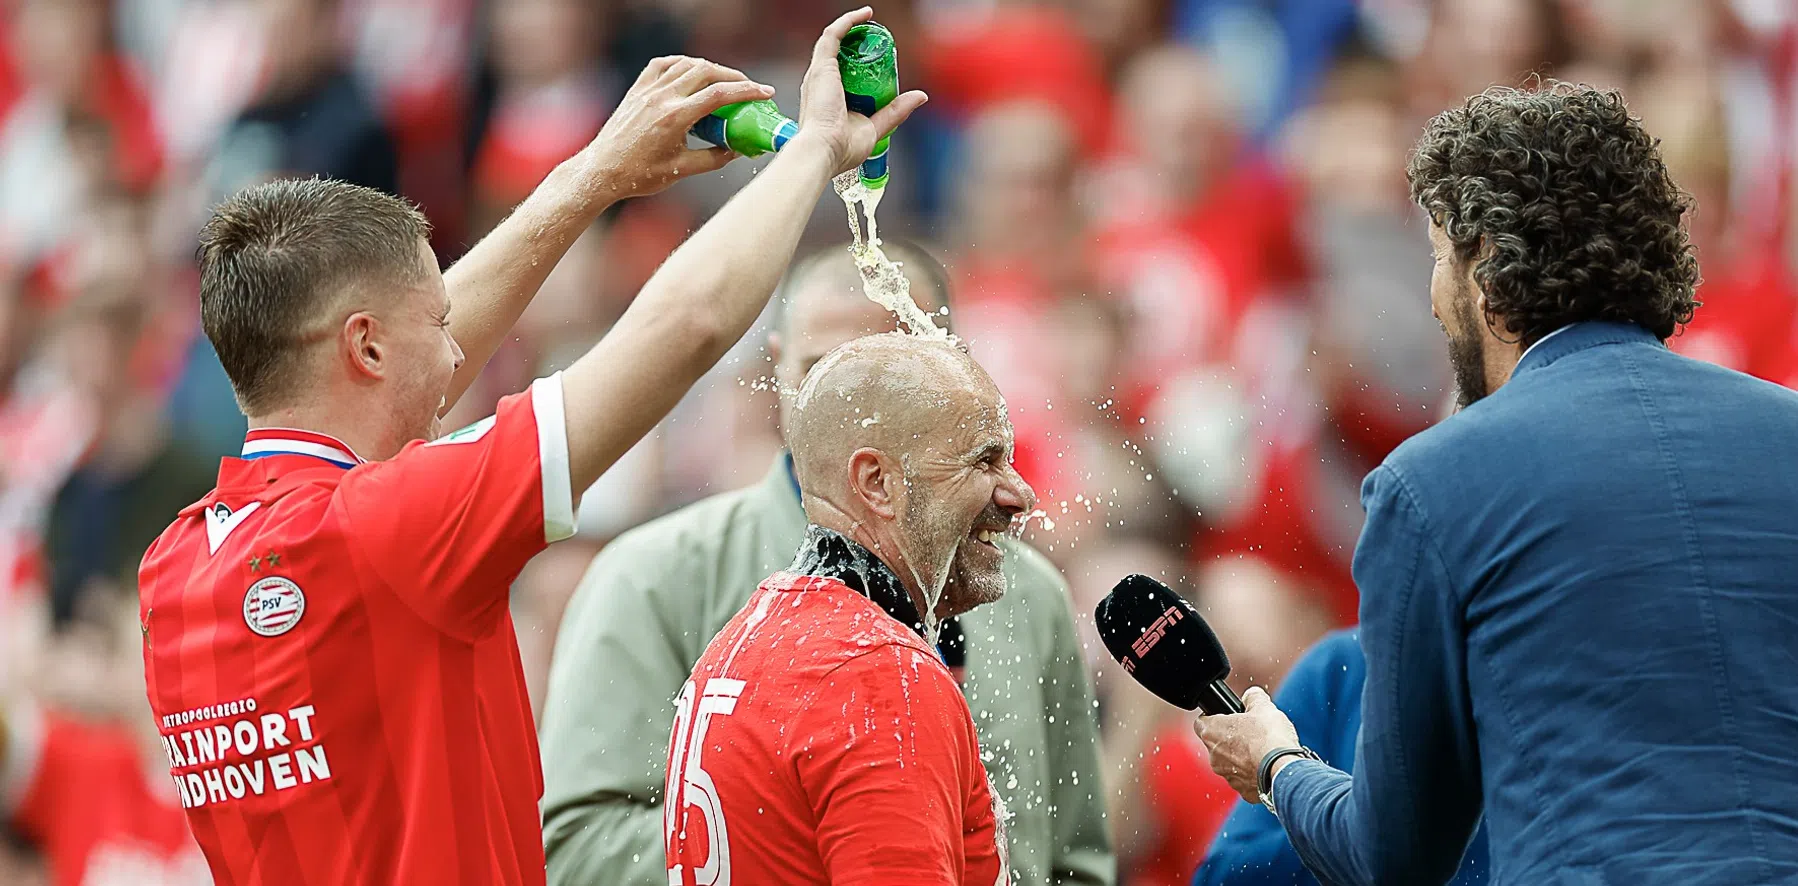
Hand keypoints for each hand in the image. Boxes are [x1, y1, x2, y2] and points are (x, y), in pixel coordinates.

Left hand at [583, 56, 775, 201]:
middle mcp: (662, 98)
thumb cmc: (638, 175)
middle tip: (748, 87)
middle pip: (706, 71)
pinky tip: (691, 72)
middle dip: (733, 76)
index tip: (765, 92)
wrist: (602, 171)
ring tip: (723, 81)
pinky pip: (663, 65)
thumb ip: (713, 158)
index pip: (719, 94)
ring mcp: (648, 90)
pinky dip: (682, 64)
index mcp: (675, 117)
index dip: (747, 91)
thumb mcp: (681, 170)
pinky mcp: (638, 90)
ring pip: (686, 64)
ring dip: (709, 68)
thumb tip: (736, 150)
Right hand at [790, 7, 928, 175]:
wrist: (824, 150)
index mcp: (828, 100)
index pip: (842, 74)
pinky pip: (834, 34)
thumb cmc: (842, 147)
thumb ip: (895, 111)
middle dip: (857, 44)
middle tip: (878, 42)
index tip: (879, 60)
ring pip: (835, 41)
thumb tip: (919, 96)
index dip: (859, 63)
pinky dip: (849, 21)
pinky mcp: (822, 66)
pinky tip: (865, 15)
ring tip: (871, 21)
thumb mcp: (876, 126)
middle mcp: (820, 83)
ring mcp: (819, 73)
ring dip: (853, 27)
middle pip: (839, 55)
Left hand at [1193, 687, 1300, 804]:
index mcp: (1212, 732)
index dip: (1213, 718)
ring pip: (1230, 764)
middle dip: (1231, 739)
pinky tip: (1267, 767)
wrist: (1283, 770)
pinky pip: (1245, 780)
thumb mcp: (1263, 706)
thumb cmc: (1270, 737)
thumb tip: (1251, 695)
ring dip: (1241, 758)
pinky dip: (1253, 774)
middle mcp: (1214, 757)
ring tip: (1262, 751)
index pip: (1201, 722)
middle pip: (1216, 744)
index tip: (1227, 717)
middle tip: (1250, 733)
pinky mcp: (1242, 791)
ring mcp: (1227, 776)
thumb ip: (1253, 697)